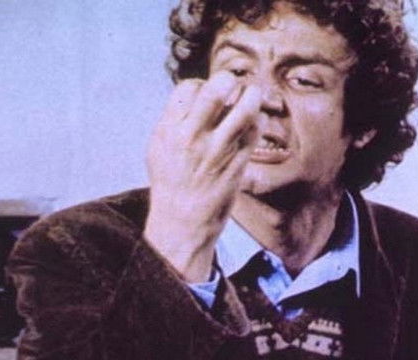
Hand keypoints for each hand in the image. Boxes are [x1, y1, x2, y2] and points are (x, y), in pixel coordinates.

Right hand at [145, 71, 262, 281]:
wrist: (183, 221)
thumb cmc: (172, 182)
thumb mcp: (159, 147)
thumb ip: (174, 119)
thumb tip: (196, 92)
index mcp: (169, 129)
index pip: (190, 86)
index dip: (202, 85)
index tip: (207, 97)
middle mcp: (193, 137)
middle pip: (218, 88)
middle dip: (229, 80)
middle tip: (233, 86)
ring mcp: (218, 150)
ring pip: (245, 106)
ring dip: (252, 96)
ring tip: (251, 97)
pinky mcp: (238, 163)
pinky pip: (256, 130)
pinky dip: (258, 120)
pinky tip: (253, 123)